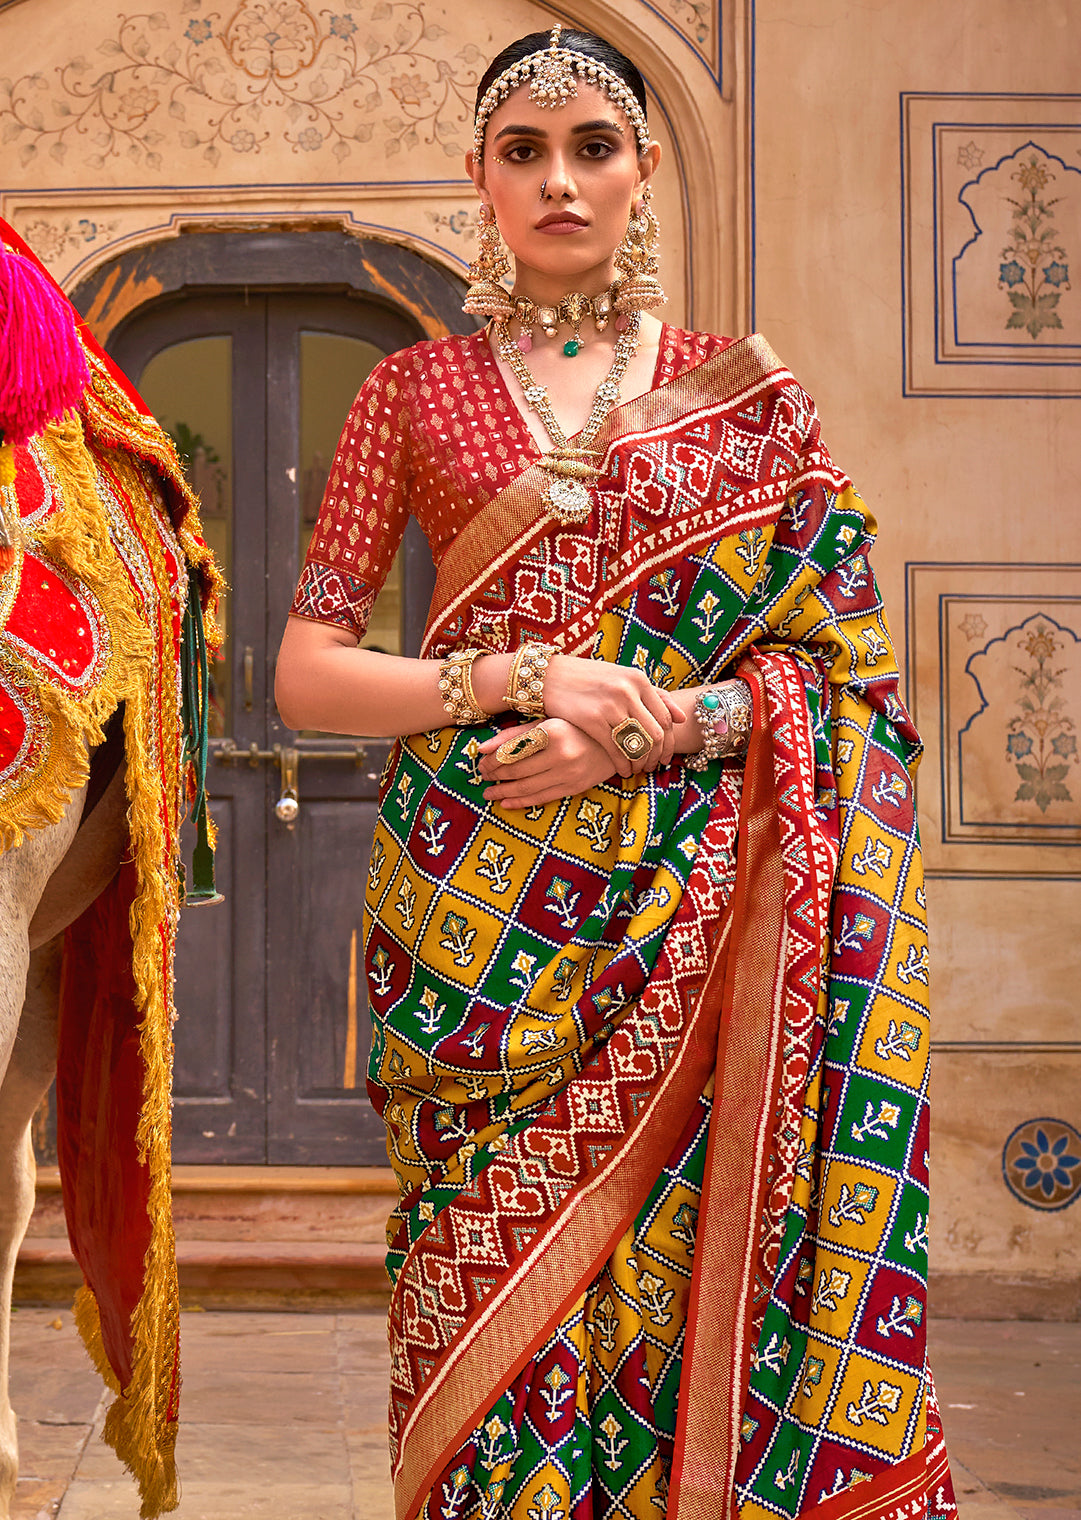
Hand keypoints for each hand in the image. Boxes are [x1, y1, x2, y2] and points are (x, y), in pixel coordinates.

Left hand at [477, 719, 615, 808]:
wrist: (618, 740)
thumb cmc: (577, 726)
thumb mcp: (546, 722)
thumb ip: (514, 734)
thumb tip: (481, 749)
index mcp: (551, 732)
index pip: (511, 751)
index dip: (492, 760)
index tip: (481, 763)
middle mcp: (561, 754)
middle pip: (516, 770)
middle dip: (495, 775)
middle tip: (481, 777)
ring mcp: (569, 773)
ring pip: (527, 787)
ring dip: (503, 792)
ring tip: (489, 793)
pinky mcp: (575, 787)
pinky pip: (542, 798)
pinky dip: (521, 802)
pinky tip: (506, 803)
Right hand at [539, 655, 685, 775]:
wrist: (549, 676)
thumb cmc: (588, 679)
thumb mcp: (622, 679)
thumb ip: (653, 695)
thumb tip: (681, 717)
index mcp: (639, 679)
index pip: (665, 718)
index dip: (669, 743)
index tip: (665, 756)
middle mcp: (628, 690)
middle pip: (655, 734)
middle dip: (657, 756)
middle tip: (652, 767)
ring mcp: (610, 705)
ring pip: (637, 744)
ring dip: (640, 763)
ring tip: (636, 769)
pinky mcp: (592, 720)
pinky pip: (616, 750)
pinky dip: (622, 765)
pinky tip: (622, 771)